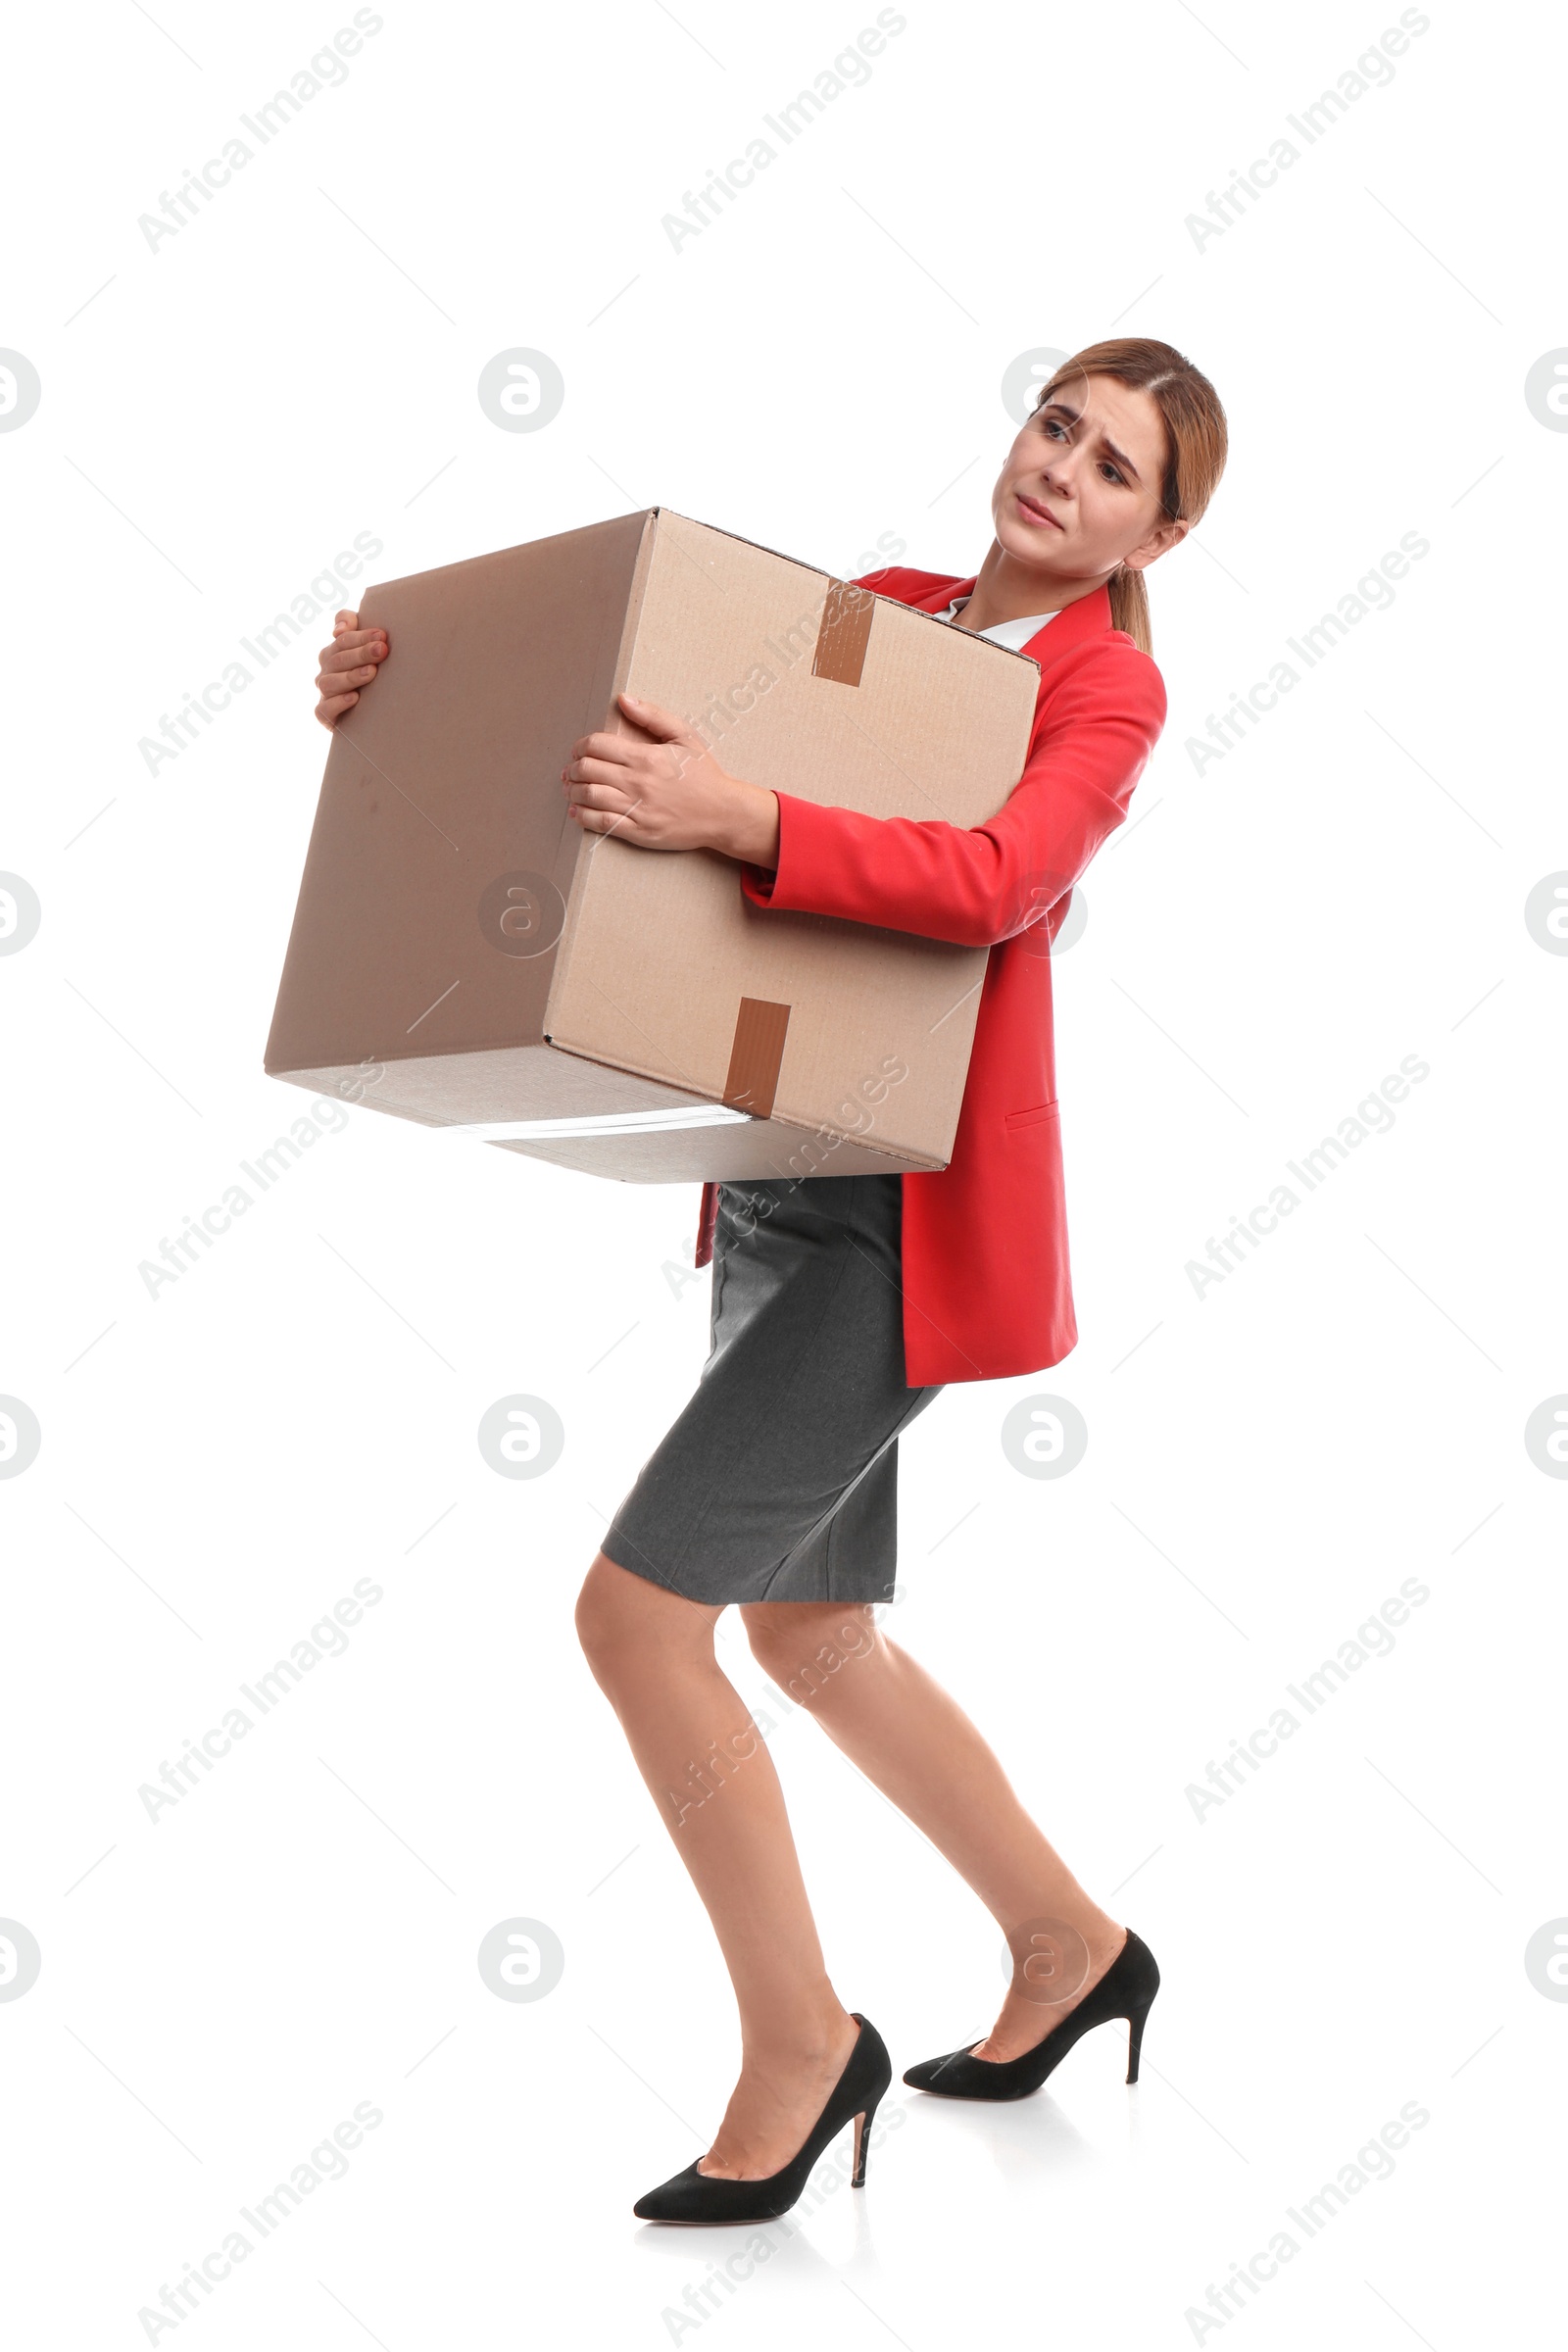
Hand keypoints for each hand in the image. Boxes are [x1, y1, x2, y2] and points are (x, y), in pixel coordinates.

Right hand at [314, 608, 388, 727]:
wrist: (373, 714)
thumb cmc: (370, 671)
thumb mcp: (363, 643)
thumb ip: (348, 622)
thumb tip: (338, 630)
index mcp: (333, 653)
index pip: (342, 640)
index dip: (361, 636)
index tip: (382, 636)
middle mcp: (326, 672)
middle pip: (338, 659)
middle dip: (360, 653)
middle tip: (381, 651)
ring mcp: (324, 694)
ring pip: (330, 683)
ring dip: (351, 676)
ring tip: (371, 673)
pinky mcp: (325, 716)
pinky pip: (324, 710)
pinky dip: (338, 703)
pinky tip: (354, 698)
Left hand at [563, 693, 779, 864]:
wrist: (723, 813)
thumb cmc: (704, 774)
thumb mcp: (684, 736)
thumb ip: (653, 716)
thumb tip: (623, 699)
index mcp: (645, 757)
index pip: (596, 745)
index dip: (580, 746)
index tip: (579, 750)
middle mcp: (637, 782)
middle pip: (587, 770)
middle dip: (573, 768)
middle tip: (571, 770)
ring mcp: (636, 808)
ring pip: (589, 796)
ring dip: (573, 791)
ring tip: (571, 789)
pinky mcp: (639, 831)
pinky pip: (601, 823)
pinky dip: (582, 817)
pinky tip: (577, 812)